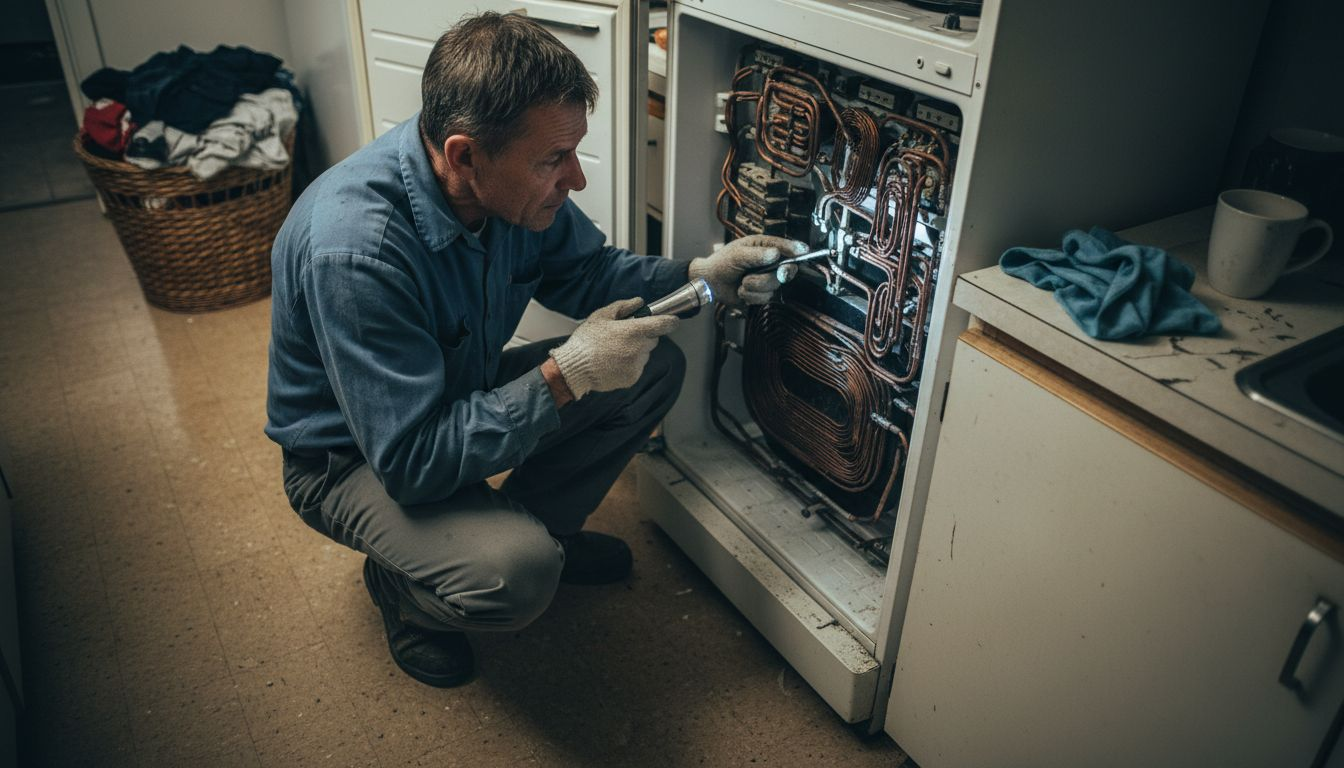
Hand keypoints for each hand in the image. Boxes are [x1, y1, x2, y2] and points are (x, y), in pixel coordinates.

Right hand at [549, 298, 679, 398]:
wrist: (575, 369)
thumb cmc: (586, 340)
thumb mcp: (601, 316)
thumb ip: (623, 306)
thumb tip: (640, 302)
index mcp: (633, 331)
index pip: (663, 325)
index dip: (670, 321)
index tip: (673, 320)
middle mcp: (639, 349)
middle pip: (653, 340)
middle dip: (644, 336)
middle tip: (625, 335)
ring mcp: (636, 365)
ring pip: (645, 354)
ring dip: (636, 351)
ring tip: (614, 350)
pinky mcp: (632, 378)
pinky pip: (637, 367)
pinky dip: (630, 364)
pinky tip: (613, 361)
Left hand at [688, 235, 806, 305]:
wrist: (711, 283)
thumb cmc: (722, 263)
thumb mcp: (737, 254)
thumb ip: (756, 254)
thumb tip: (775, 254)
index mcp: (764, 246)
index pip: (784, 247)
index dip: (795, 249)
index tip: (803, 251)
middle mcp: (769, 262)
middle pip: (785, 270)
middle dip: (775, 274)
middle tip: (775, 274)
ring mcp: (767, 278)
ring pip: (774, 285)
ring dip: (755, 286)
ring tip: (742, 283)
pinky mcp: (762, 294)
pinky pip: (765, 298)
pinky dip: (751, 296)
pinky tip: (742, 291)